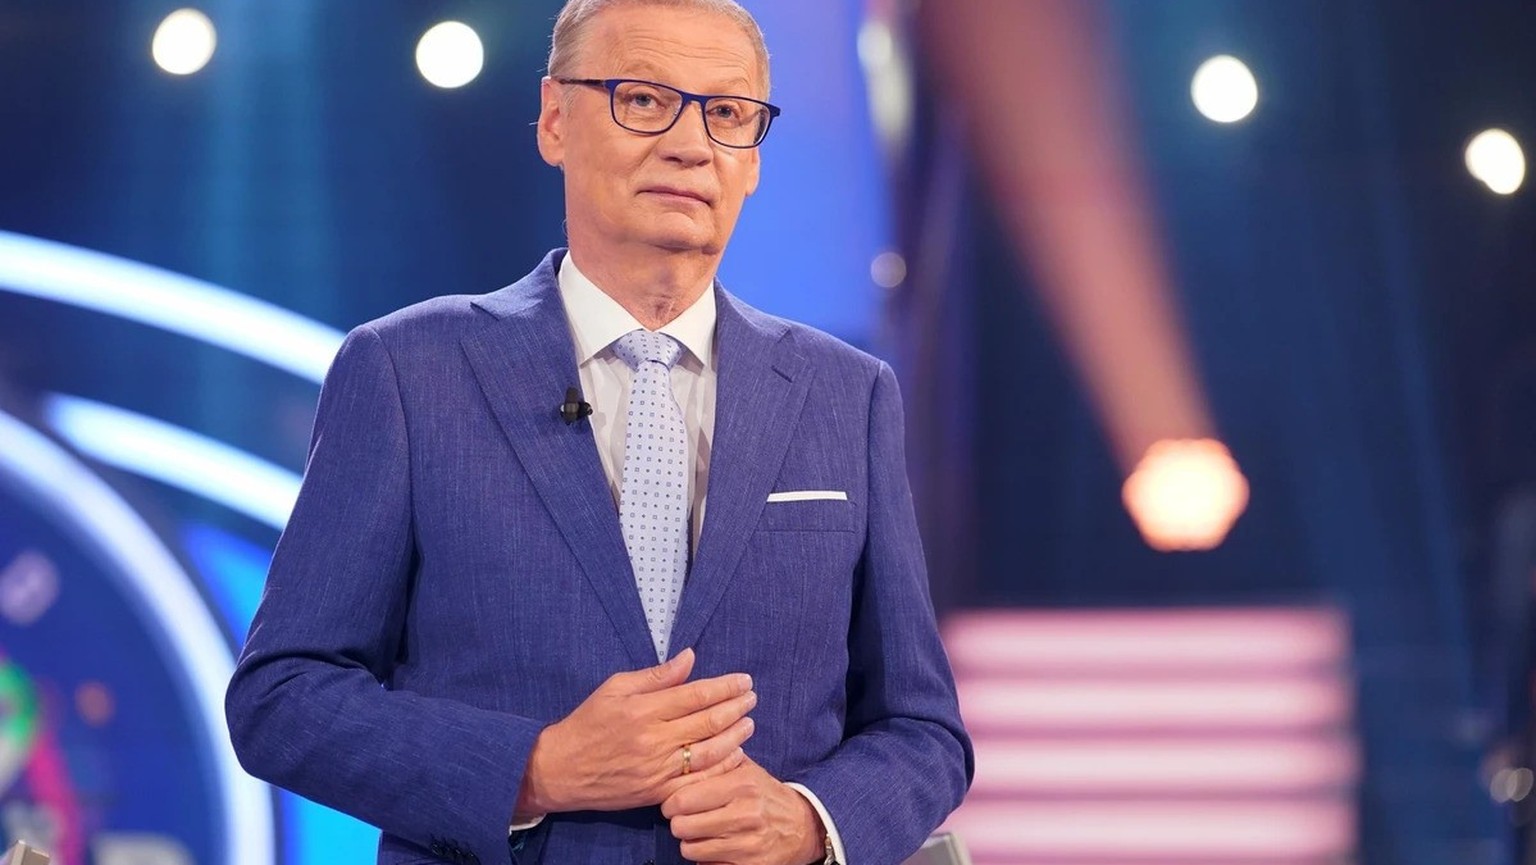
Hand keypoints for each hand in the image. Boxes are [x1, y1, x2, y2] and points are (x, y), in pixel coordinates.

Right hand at [516, 648, 756, 816]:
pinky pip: (697, 781)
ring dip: (735, 736)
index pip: (696, 695)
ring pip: (709, 752)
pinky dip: (720, 768)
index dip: (725, 686)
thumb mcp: (614, 688)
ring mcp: (657, 769)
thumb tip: (690, 657)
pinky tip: (734, 755)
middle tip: (752, 697)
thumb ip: (655, 676)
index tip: (743, 680)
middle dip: (736, 707)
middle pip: (708, 722)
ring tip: (749, 723)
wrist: (561, 770)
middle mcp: (653, 739)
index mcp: (643, 710)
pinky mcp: (657, 792)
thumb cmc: (588, 723)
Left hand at [661, 754, 823, 864]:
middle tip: (685, 820)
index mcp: (741, 785)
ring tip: (700, 833)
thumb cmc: (766, 795)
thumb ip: (718, 759)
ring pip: (690, 849)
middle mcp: (745, 814)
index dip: (670, 803)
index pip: (683, 799)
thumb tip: (685, 753)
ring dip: (691, 842)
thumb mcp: (747, 770)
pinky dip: (706, 859)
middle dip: (678, 823)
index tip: (673, 804)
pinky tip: (716, 847)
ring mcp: (748, 844)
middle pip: (682, 826)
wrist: (804, 827)